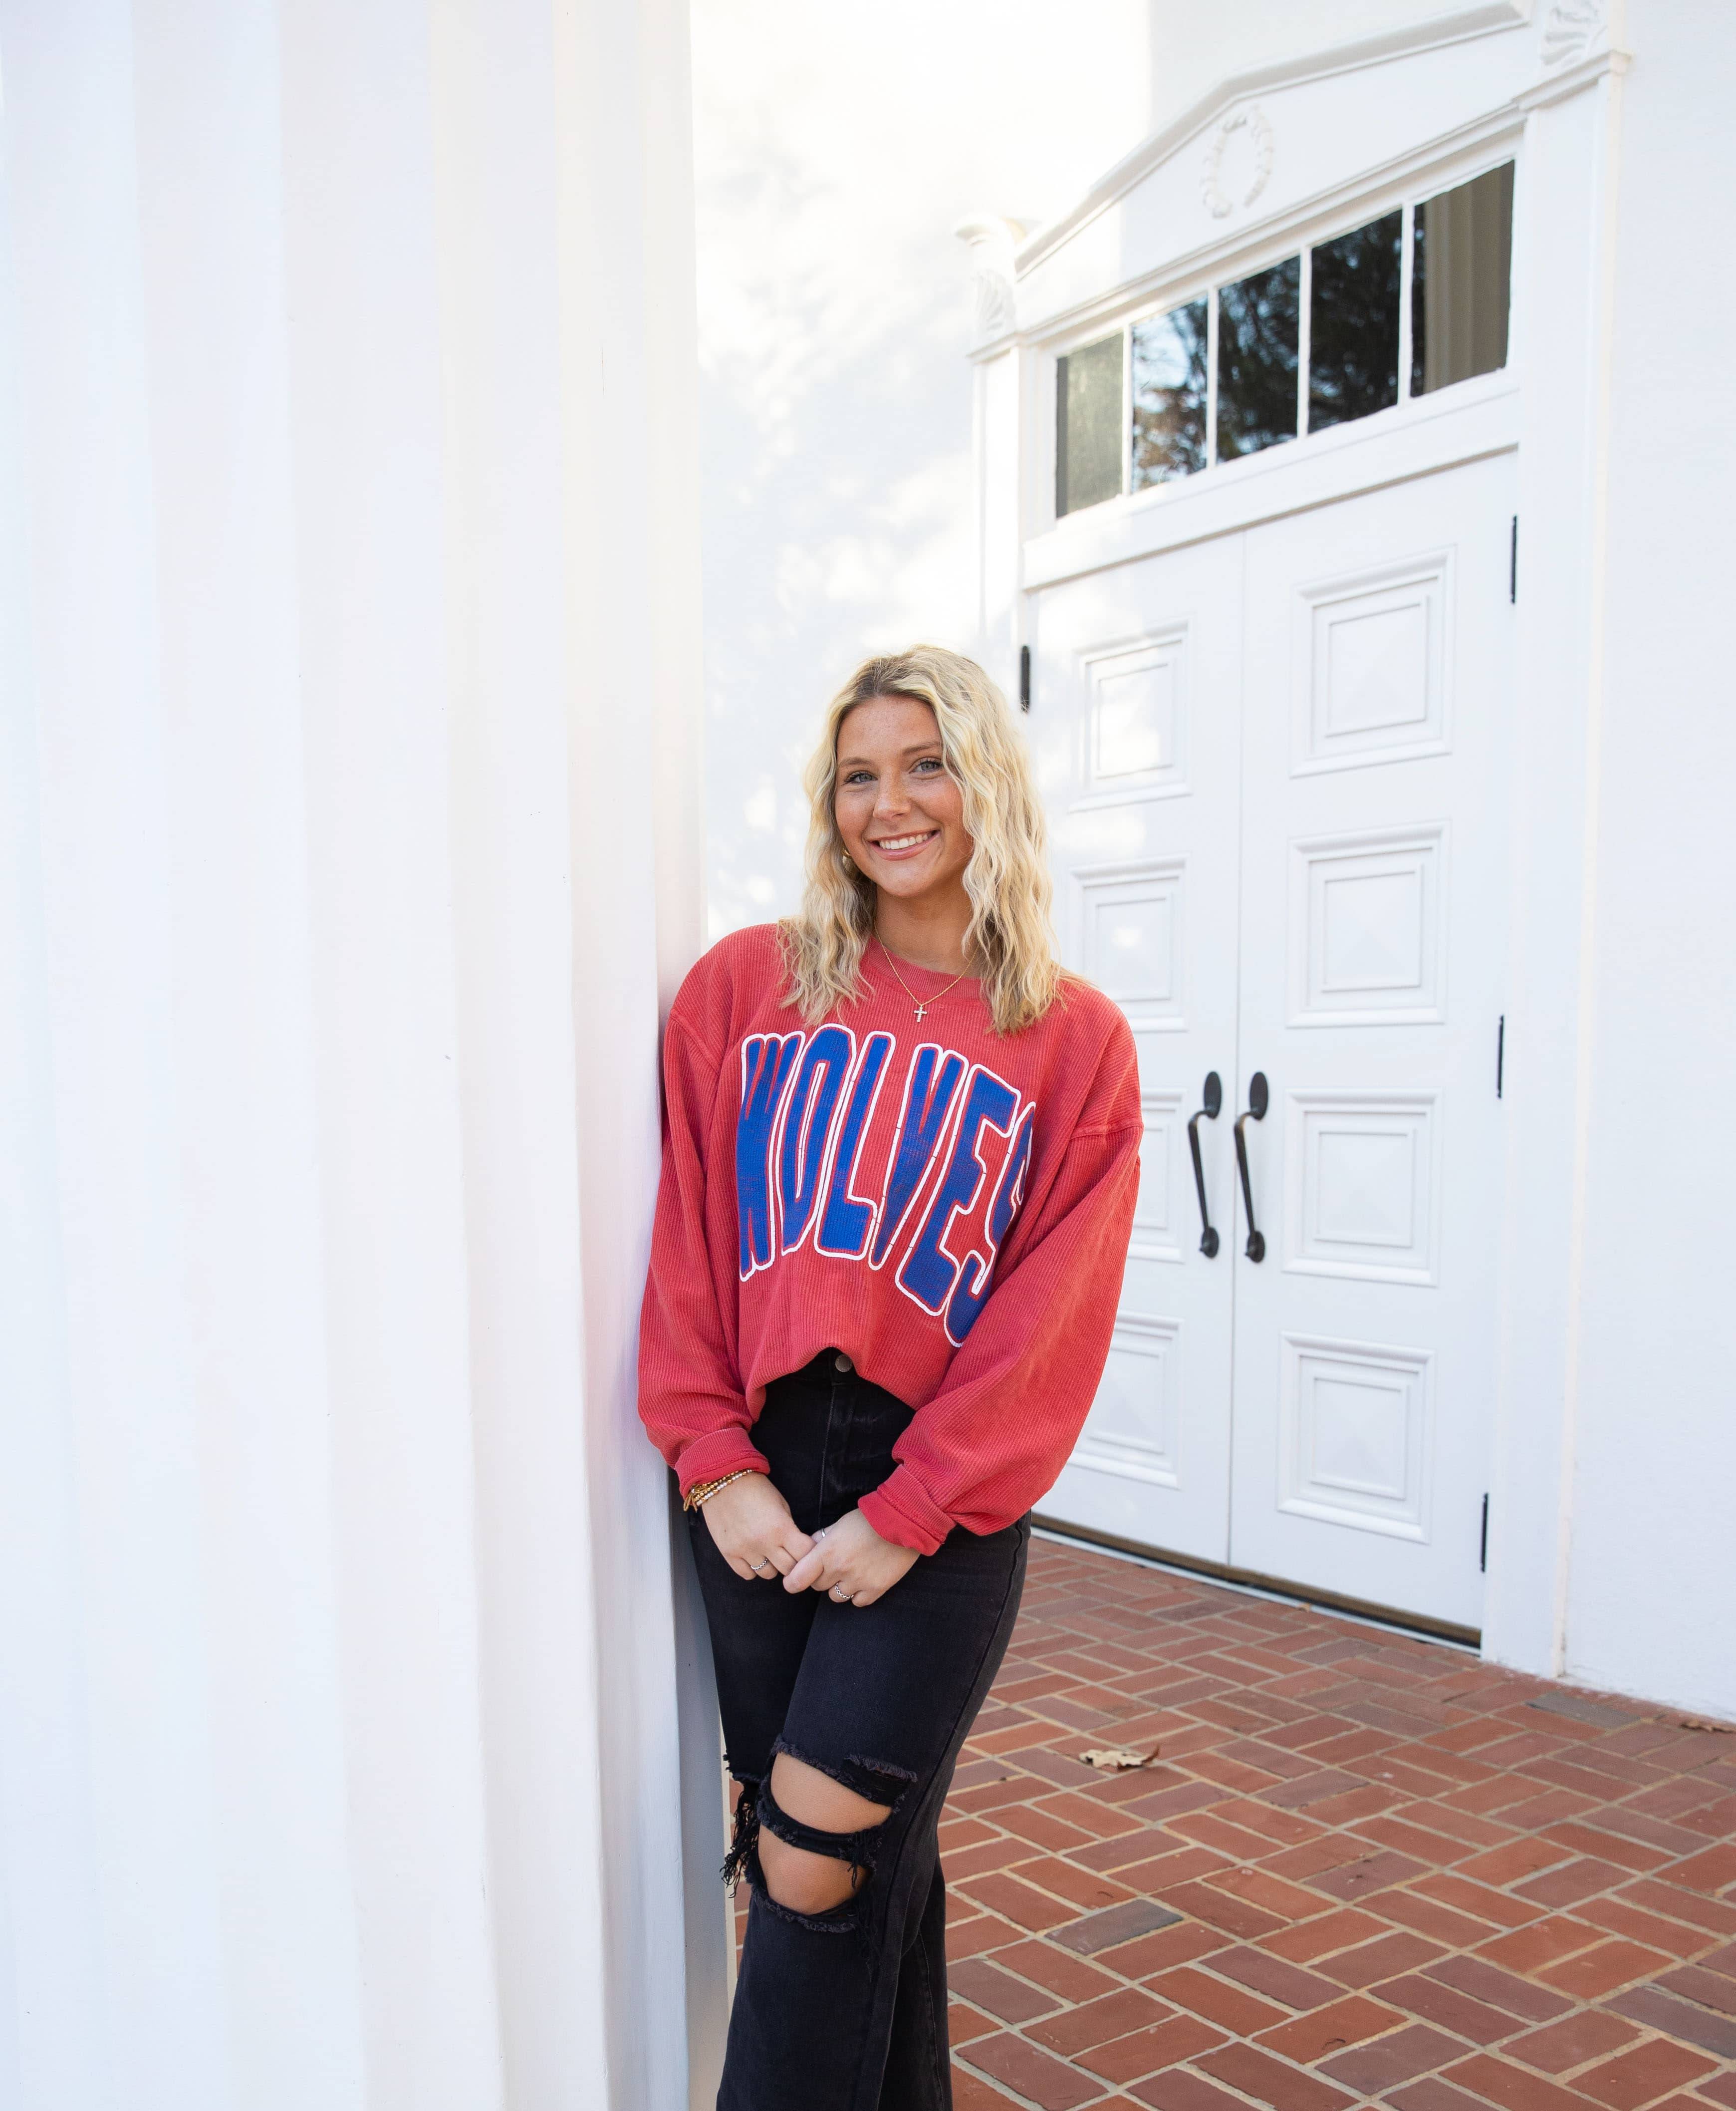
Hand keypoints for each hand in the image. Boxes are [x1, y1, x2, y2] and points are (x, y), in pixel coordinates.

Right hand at [702, 1473, 814, 1580]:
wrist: (723, 1480)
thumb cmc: (755, 1489)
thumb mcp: (781, 1504)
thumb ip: (789, 1528)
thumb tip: (796, 1547)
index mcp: (781, 1527)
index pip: (805, 1554)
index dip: (808, 1553)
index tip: (804, 1549)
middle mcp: (764, 1542)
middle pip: (789, 1569)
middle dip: (792, 1561)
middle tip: (787, 1552)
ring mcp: (745, 1550)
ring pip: (768, 1574)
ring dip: (771, 1565)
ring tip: (768, 1551)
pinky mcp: (728, 1553)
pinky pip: (747, 1574)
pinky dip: (753, 1568)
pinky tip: (753, 1554)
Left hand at [783, 1507, 918, 1607]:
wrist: (902, 1522)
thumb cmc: (869, 1519)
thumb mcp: (839, 1524)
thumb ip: (821, 1539)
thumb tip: (808, 1549)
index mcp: (827, 1551)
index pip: (798, 1578)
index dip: (793, 1582)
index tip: (792, 1583)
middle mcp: (840, 1569)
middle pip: (818, 1586)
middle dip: (821, 1577)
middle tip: (833, 1565)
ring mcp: (859, 1581)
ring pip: (836, 1596)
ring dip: (839, 1586)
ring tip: (851, 1571)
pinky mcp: (876, 1589)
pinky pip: (857, 1602)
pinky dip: (858, 1593)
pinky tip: (864, 1579)